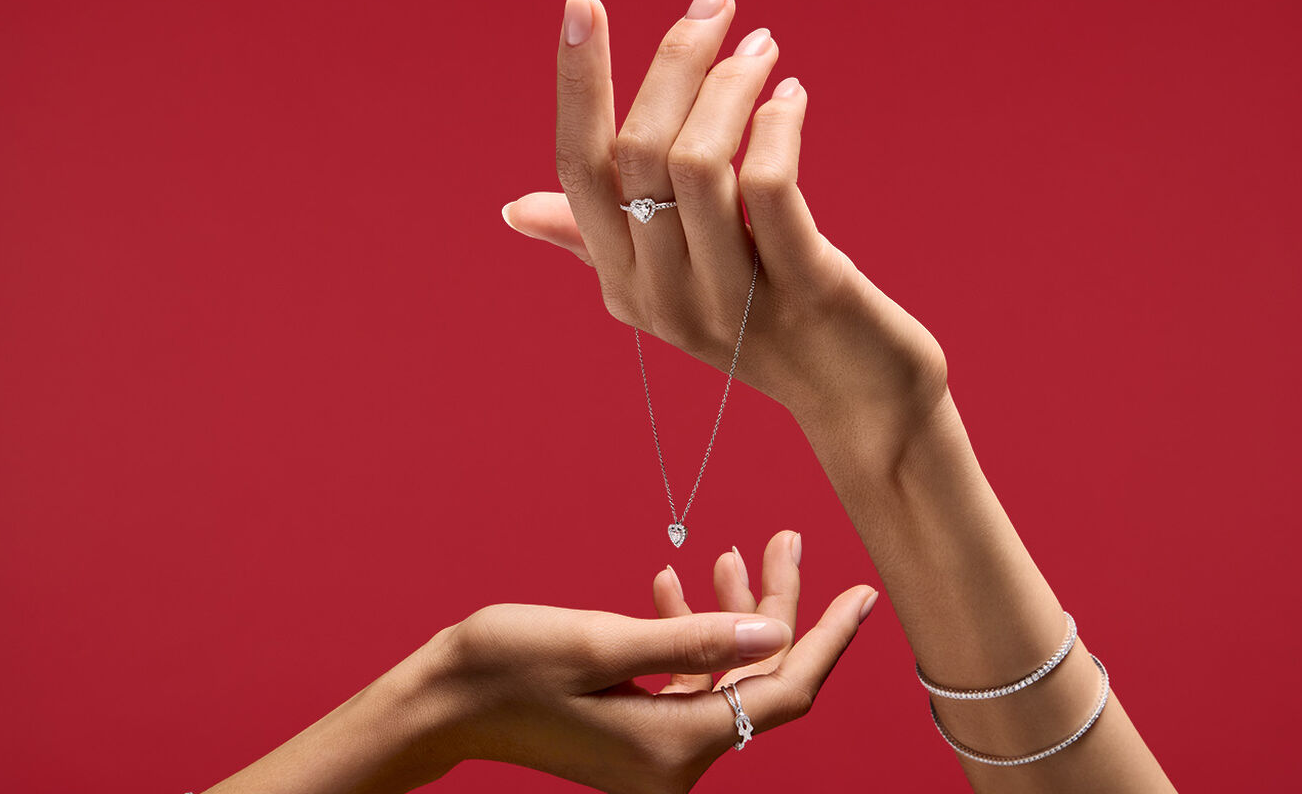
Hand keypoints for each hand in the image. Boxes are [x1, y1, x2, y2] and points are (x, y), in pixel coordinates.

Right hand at [203, 531, 875, 793]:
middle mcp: (673, 763)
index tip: (863, 591)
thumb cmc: (506, 665)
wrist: (438, 704)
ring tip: (729, 552)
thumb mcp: (604, 640)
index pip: (783, 690)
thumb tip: (777, 631)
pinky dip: (687, 639)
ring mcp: (653, 756)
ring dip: (729, 617)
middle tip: (782, 538)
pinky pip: (683, 686)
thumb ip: (697, 639)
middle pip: (756, 681)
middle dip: (774, 609)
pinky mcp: (633, 739)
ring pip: (723, 678)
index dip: (828, 637)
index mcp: (674, 746)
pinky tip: (675, 587)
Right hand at [503, 0, 947, 426]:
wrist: (858, 403)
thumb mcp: (673, 286)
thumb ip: (598, 243)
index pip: (578, 170)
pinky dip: (778, 127)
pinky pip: (770, 187)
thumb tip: (516, 210)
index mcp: (623, 283)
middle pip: (639, 151)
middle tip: (716, 7)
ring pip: (700, 162)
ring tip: (763, 50)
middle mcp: (662, 295)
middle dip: (675, 60)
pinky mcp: (803, 291)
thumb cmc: (766, 327)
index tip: (583, 4)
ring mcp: (730, 300)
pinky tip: (792, 99)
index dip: (576, 84)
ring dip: (732, 85)